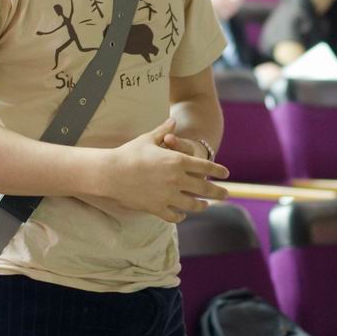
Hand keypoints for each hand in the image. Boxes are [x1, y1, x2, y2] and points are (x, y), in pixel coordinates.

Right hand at [106, 119, 228, 222]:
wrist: (110, 173)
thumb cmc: (128, 153)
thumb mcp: (148, 139)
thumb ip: (164, 131)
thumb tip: (173, 120)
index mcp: (177, 161)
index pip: (205, 166)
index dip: (217, 170)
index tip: (226, 174)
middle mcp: (176, 179)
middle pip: (204, 188)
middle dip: (218, 192)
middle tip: (226, 194)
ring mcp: (167, 196)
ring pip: (192, 204)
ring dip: (201, 206)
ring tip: (205, 205)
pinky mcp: (157, 208)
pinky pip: (174, 215)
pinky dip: (180, 216)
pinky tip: (182, 214)